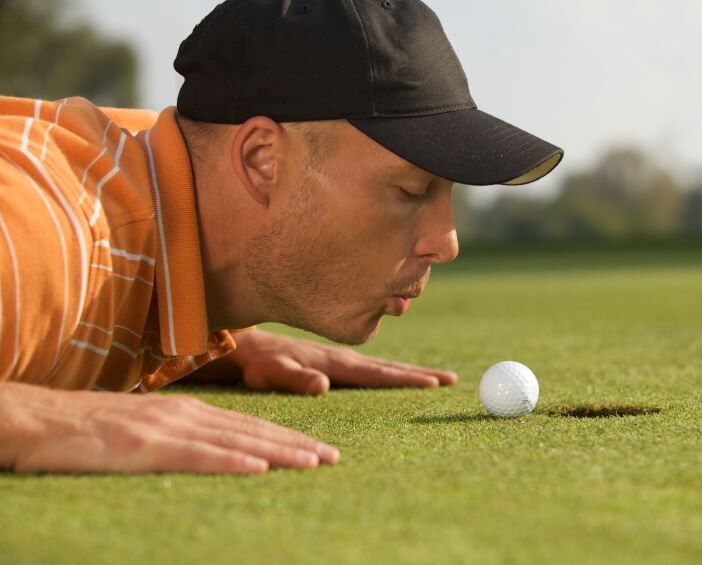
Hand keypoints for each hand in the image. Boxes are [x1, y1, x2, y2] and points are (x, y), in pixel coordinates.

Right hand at [0, 382, 338, 473]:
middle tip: (333, 459)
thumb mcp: (146, 426)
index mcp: (188, 409)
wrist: (39, 417)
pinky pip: (197, 455)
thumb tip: (210, 450)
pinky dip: (232, 460)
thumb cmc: (89, 427)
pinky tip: (259, 467)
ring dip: (279, 452)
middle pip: (253, 431)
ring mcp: (168, 428)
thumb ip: (180, 435)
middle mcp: (187, 414)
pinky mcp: (146, 445)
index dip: (286, 437)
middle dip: (296, 445)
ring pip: (236, 441)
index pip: (249, 425)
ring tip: (315, 462)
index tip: (318, 450)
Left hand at [229, 330, 458, 394]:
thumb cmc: (253, 361)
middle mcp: (341, 357)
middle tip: (452, 381)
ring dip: (409, 372)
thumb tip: (323, 386)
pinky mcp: (331, 358)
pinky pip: (369, 365)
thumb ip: (294, 379)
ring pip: (381, 365)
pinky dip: (390, 370)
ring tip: (435, 378)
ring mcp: (338, 355)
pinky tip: (395, 374)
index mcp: (334, 362)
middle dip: (420, 375)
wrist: (242, 338)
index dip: (407, 380)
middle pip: (388, 368)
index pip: (377, 374)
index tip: (436, 384)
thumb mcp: (270, 372)